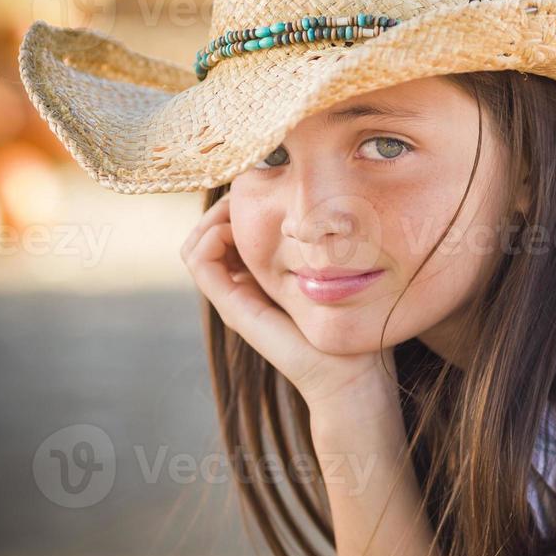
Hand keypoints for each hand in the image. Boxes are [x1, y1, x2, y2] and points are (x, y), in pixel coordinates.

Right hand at [179, 193, 398, 411]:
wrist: (352, 376)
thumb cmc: (358, 328)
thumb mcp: (343, 273)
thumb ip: (332, 246)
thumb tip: (335, 208)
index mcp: (266, 276)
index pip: (234, 228)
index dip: (243, 200)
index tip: (267, 179)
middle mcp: (245, 285)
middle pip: (211, 232)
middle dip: (226, 202)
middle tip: (250, 184)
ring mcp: (236, 297)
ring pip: (197, 244)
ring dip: (212, 215)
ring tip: (240, 202)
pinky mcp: (234, 308)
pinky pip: (199, 262)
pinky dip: (207, 236)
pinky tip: (234, 224)